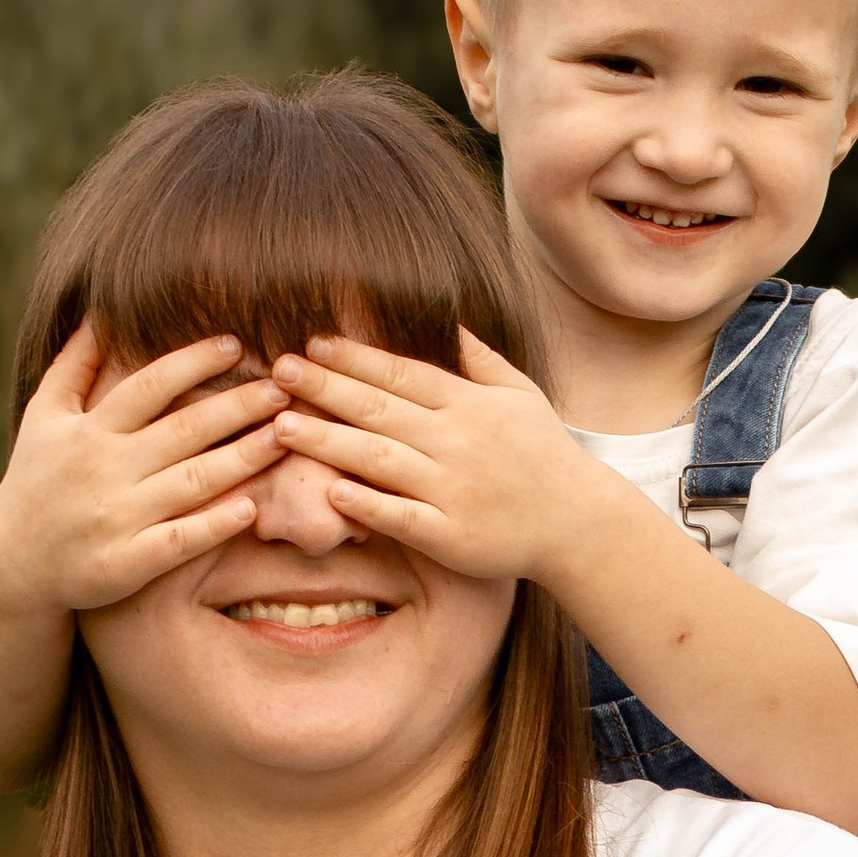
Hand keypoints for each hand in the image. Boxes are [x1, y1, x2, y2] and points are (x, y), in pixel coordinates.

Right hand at [0, 321, 287, 621]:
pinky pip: (180, 540)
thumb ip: (74, 365)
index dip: (193, 362)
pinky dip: (215, 524)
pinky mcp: (127, 562)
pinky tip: (252, 508)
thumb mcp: (44, 417)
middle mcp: (105, 469)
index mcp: (89, 430)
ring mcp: (117, 517)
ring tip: (286, 434)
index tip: (236, 343)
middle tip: (283, 386)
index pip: (149, 385)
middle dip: (237, 405)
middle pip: (183, 429)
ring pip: (192, 481)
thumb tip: (100, 311)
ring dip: (243, 457)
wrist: (13, 564)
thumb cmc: (36, 480)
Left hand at [263, 332, 612, 586]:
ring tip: (281, 427)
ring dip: (328, 442)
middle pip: (380, 410)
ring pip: (381, 460)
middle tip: (278, 371)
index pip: (402, 374)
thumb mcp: (520, 394)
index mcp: (469, 405)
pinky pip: (402, 518)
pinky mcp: (453, 536)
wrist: (579, 523)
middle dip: (326, 388)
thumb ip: (479, 359)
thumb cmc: (543, 455)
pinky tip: (330, 491)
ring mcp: (454, 489)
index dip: (355, 358)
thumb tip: (448, 320)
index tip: (313, 343)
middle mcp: (458, 442)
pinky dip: (368, 505)